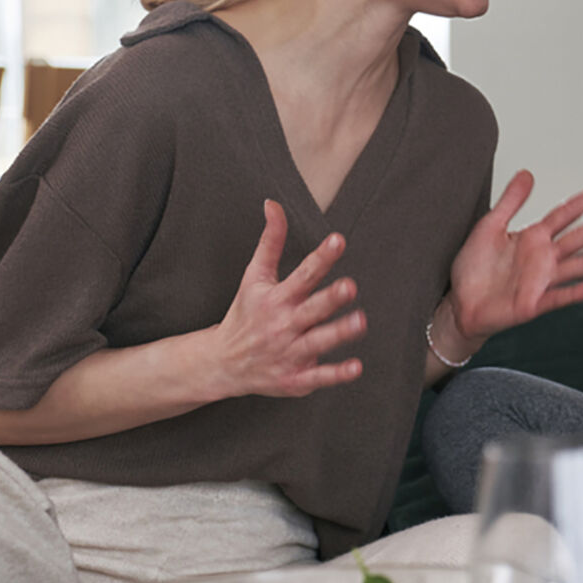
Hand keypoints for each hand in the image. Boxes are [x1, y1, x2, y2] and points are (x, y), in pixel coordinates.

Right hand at [210, 199, 366, 398]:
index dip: (321, 257)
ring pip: (317, 342)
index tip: (337, 240)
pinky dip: (336, 374)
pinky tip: (355, 366)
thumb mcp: (254, 276)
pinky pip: (318, 377)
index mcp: (277, 298)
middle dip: (330, 298)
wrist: (222, 363)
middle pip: (311, 309)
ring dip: (338, 333)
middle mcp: (284, 324)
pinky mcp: (295, 378)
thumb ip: (270, 241)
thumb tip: (273, 204)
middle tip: (349, 286)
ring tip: (359, 322)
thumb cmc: (244, 314)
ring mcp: (289, 352)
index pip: (302, 274)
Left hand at [446, 171, 582, 342]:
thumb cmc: (473, 269)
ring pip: (582, 264)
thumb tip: (527, 173)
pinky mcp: (533, 304)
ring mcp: (542, 280)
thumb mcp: (489, 226)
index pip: (570, 211)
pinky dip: (577, 292)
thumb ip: (510, 201)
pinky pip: (559, 296)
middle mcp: (544, 257)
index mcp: (534, 236)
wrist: (460, 304)